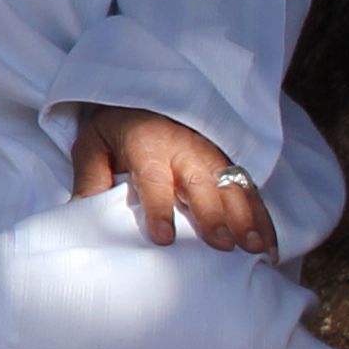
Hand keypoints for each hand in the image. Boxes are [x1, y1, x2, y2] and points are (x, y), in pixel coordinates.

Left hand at [70, 104, 278, 257]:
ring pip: (233, 187)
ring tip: (254, 249)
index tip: (163, 238)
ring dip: (246, 218)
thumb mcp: (92, 145)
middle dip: (213, 214)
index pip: (154, 177)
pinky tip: (269, 246)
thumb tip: (80, 213)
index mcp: (147, 143)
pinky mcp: (228, 165)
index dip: (159, 207)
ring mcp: (211, 157)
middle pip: (201, 183)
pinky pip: (249, 192)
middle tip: (221, 245)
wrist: (146, 99)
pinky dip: (262, 219)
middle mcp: (184, 150)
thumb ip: (89, 177)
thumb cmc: (117, 131)